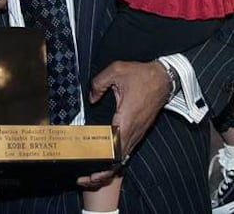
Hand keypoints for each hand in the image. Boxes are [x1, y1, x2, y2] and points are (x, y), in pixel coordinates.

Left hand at [76, 61, 169, 188]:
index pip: (115, 150)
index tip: (90, 172)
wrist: (163, 78)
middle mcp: (133, 130)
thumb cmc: (141, 75)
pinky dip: (116, 158)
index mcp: (126, 119)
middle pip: (118, 160)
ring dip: (109, 167)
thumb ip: (99, 83)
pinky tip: (105, 158)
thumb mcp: (116, 70)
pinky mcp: (139, 129)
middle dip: (102, 173)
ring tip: (91, 173)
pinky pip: (127, 148)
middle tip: (84, 179)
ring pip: (123, 157)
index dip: (103, 165)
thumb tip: (92, 98)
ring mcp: (138, 131)